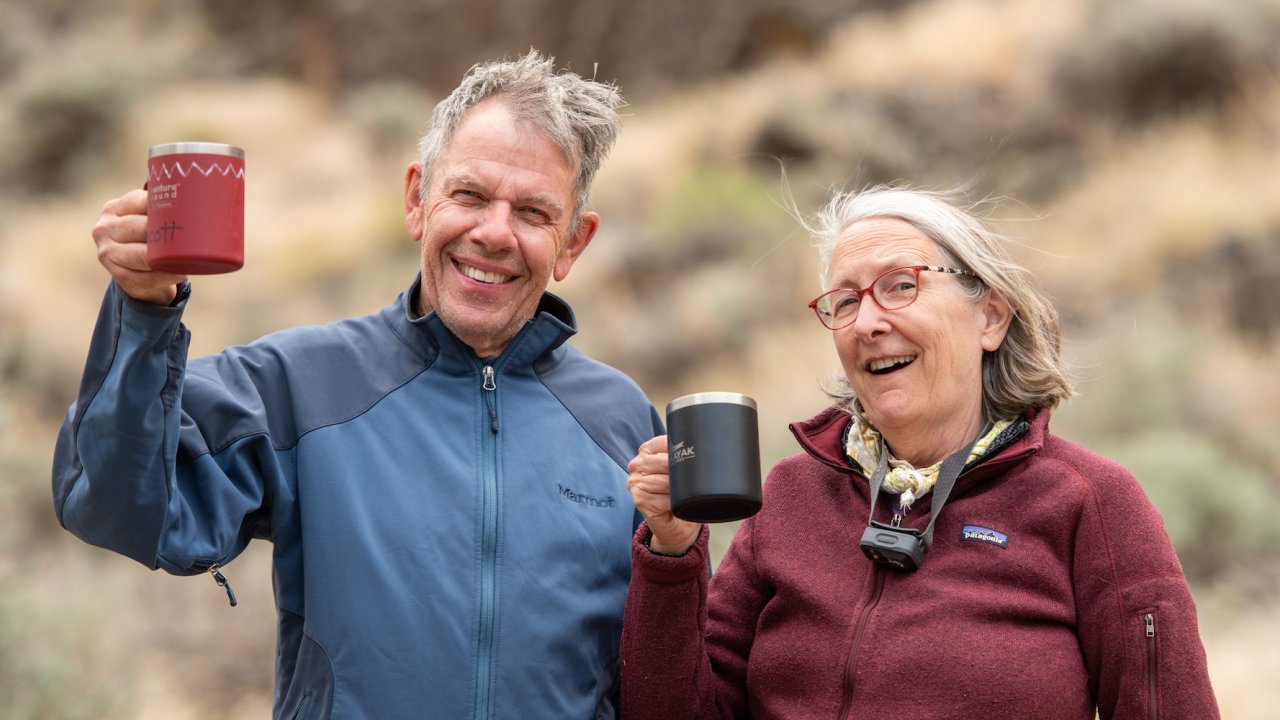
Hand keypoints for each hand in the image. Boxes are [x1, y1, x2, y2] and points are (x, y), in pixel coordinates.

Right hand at [92, 189, 186, 304]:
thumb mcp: (148, 217)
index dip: (168, 206)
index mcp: (114, 208)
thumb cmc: (150, 238)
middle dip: (169, 232)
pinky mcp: (117, 276)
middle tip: (193, 234)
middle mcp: (105, 228)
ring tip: (188, 258)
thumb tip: (195, 184)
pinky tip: (179, 273)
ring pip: (143, 255)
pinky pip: (145, 278)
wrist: (138, 273)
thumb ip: (162, 203)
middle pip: (144, 227)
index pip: (142, 201)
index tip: (190, 209)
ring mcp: (107, 253)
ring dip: (168, 258)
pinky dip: (165, 277)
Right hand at [627, 435, 699, 553]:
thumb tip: (703, 445)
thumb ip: (685, 454)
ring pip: (664, 481)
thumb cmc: (681, 493)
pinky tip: (678, 504)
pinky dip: (675, 503)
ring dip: (679, 489)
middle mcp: (637, 465)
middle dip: (682, 471)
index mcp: (646, 451)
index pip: (665, 442)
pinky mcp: (639, 500)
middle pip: (664, 462)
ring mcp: (635, 483)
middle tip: (693, 481)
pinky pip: (663, 499)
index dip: (682, 449)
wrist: (677, 524)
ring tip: (685, 494)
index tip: (695, 458)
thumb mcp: (682, 469)